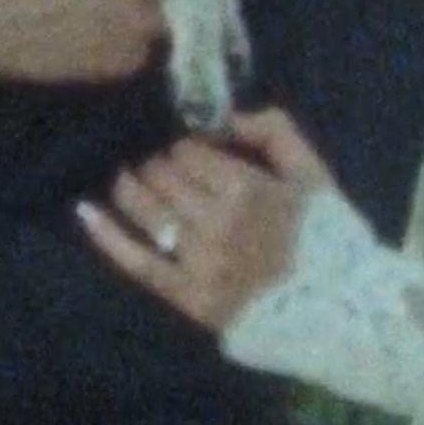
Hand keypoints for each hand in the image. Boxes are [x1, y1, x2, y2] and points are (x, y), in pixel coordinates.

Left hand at [77, 107, 333, 330]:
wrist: (338, 309)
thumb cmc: (325, 236)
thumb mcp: (311, 172)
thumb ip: (274, 130)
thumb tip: (225, 115)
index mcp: (247, 189)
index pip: (189, 152)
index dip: (184, 146)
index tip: (189, 152)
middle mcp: (218, 223)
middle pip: (164, 177)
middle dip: (156, 165)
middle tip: (158, 166)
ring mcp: (200, 262)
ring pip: (148, 210)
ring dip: (130, 187)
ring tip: (126, 178)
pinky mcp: (188, 298)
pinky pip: (138, 262)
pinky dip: (108, 236)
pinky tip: (85, 212)